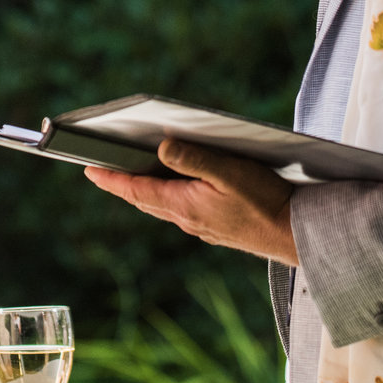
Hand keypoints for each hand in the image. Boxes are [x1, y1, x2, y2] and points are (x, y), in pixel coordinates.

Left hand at [83, 139, 298, 264]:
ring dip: (144, 190)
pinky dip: (168, 196)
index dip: (111, 179)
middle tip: (101, 171)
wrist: (295, 234)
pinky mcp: (215, 228)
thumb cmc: (266, 202)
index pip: (137, 189)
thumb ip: (194, 159)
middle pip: (145, 198)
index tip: (88, 169)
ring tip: (131, 175)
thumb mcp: (230, 172)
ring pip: (163, 205)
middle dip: (122, 184)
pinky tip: (175, 188)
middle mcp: (187, 219)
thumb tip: (161, 147)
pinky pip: (180, 210)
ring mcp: (201, 226)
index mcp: (184, 205)